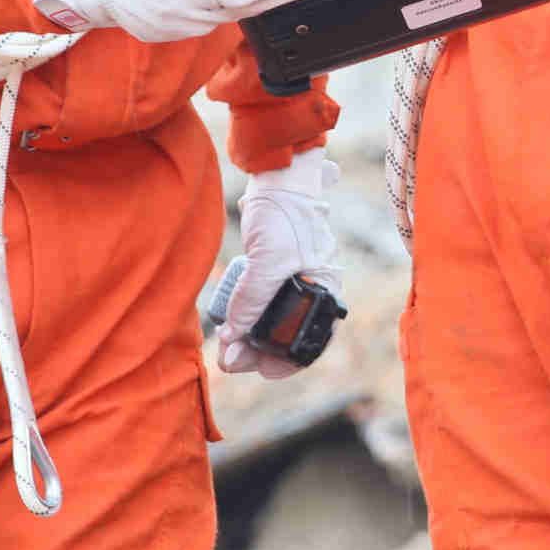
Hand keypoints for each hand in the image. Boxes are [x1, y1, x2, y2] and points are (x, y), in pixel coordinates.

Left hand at [198, 150, 341, 376]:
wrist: (276, 178)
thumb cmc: (283, 215)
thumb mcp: (268, 261)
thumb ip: (252, 301)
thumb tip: (232, 338)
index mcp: (325, 291)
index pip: (311, 341)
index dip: (285, 362)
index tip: (258, 371)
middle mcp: (312, 292)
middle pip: (288, 337)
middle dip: (259, 353)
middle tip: (229, 361)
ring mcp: (292, 283)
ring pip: (272, 325)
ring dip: (249, 341)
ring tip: (225, 349)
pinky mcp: (273, 274)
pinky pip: (261, 308)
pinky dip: (246, 321)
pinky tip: (229, 328)